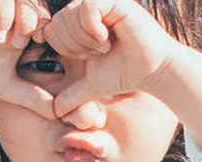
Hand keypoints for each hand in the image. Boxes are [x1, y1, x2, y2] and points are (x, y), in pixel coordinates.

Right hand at [0, 0, 56, 118]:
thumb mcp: (8, 89)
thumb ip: (32, 97)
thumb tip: (57, 112)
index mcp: (18, 30)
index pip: (41, 14)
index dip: (43, 24)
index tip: (38, 41)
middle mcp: (3, 16)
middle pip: (26, 0)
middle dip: (26, 19)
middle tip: (17, 43)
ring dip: (4, 16)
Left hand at [37, 0, 176, 118]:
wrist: (150, 70)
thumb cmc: (122, 74)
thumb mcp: (90, 87)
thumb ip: (71, 96)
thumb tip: (55, 111)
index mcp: (78, 24)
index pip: (51, 30)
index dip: (64, 49)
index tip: (86, 57)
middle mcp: (86, 9)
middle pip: (58, 22)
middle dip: (73, 46)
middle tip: (96, 53)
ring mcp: (100, 3)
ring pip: (70, 15)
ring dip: (85, 39)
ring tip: (104, 47)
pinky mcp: (113, 1)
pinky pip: (88, 7)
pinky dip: (93, 28)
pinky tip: (106, 39)